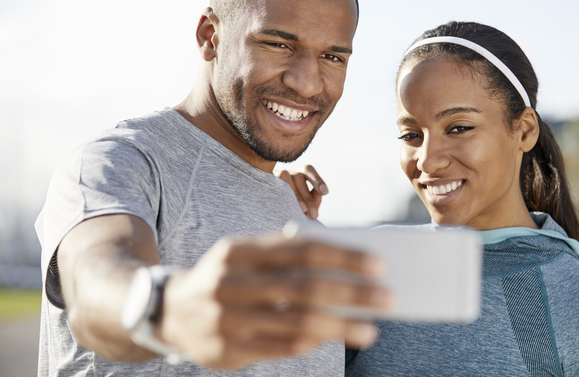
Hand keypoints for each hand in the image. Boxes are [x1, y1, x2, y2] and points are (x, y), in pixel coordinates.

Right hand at [159, 234, 391, 369]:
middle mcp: (231, 283)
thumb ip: (287, 260)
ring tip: (371, 330)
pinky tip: (332, 338)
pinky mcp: (228, 351)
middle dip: (352, 293)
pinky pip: (282, 348)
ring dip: (341, 327)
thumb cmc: (227, 276)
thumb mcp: (247, 256)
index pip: (302, 249)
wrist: (168, 310)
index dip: (344, 256)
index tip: (379, 264)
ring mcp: (227, 320)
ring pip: (297, 324)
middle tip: (388, 297)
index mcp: (240, 250)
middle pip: (304, 288)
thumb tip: (346, 274)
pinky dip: (312, 343)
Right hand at [275, 165, 327, 218]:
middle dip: (308, 197)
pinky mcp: (266, 181)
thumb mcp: (307, 204)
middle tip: (313, 214)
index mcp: (300, 173)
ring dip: (295, 195)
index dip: (317, 180)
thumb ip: (315, 199)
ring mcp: (275, 176)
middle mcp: (288, 172)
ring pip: (285, 178)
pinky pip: (273, 184)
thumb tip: (319, 193)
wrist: (270, 214)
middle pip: (299, 177)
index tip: (325, 192)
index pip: (308, 170)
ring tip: (302, 210)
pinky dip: (281, 195)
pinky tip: (285, 206)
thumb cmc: (294, 209)